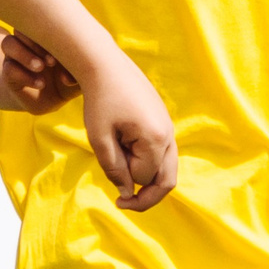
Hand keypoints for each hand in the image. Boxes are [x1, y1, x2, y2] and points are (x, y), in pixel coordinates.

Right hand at [0, 33, 82, 113]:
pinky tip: (40, 84)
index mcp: (46, 34)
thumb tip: (68, 78)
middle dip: (35, 41)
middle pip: (21, 27)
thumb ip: (81, 70)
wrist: (52, 99)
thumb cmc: (69, 79)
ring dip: (25, 54)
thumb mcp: (81, 74)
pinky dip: (25, 76)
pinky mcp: (9, 74)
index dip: (49, 31)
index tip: (64, 49)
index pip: (40, 20)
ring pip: (8, 43)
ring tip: (41, 68)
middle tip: (52, 61)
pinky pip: (9, 69)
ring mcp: (16, 56)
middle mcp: (28, 41)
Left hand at [78, 57, 178, 210]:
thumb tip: (127, 193)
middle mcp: (169, 134)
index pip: (144, 177)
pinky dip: (147, 162)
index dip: (124, 180)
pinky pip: (163, 153)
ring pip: (167, 168)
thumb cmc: (100, 100)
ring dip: (146, 178)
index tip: (106, 170)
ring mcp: (169, 127)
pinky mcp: (163, 122)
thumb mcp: (100, 138)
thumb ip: (114, 168)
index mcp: (155, 138)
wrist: (106, 65)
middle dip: (146, 197)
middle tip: (122, 204)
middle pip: (167, 180)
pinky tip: (127, 156)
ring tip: (123, 178)